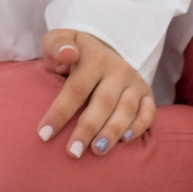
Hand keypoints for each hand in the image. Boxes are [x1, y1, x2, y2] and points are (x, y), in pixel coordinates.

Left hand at [35, 28, 154, 159]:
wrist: (102, 45)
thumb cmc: (71, 51)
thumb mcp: (58, 40)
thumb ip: (56, 45)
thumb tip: (68, 53)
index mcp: (94, 58)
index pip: (76, 89)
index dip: (60, 113)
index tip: (44, 135)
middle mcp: (118, 69)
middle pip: (103, 103)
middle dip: (88, 129)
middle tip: (73, 151)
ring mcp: (134, 82)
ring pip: (126, 110)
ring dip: (112, 132)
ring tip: (97, 151)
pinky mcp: (146, 92)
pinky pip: (148, 111)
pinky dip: (139, 126)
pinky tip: (125, 140)